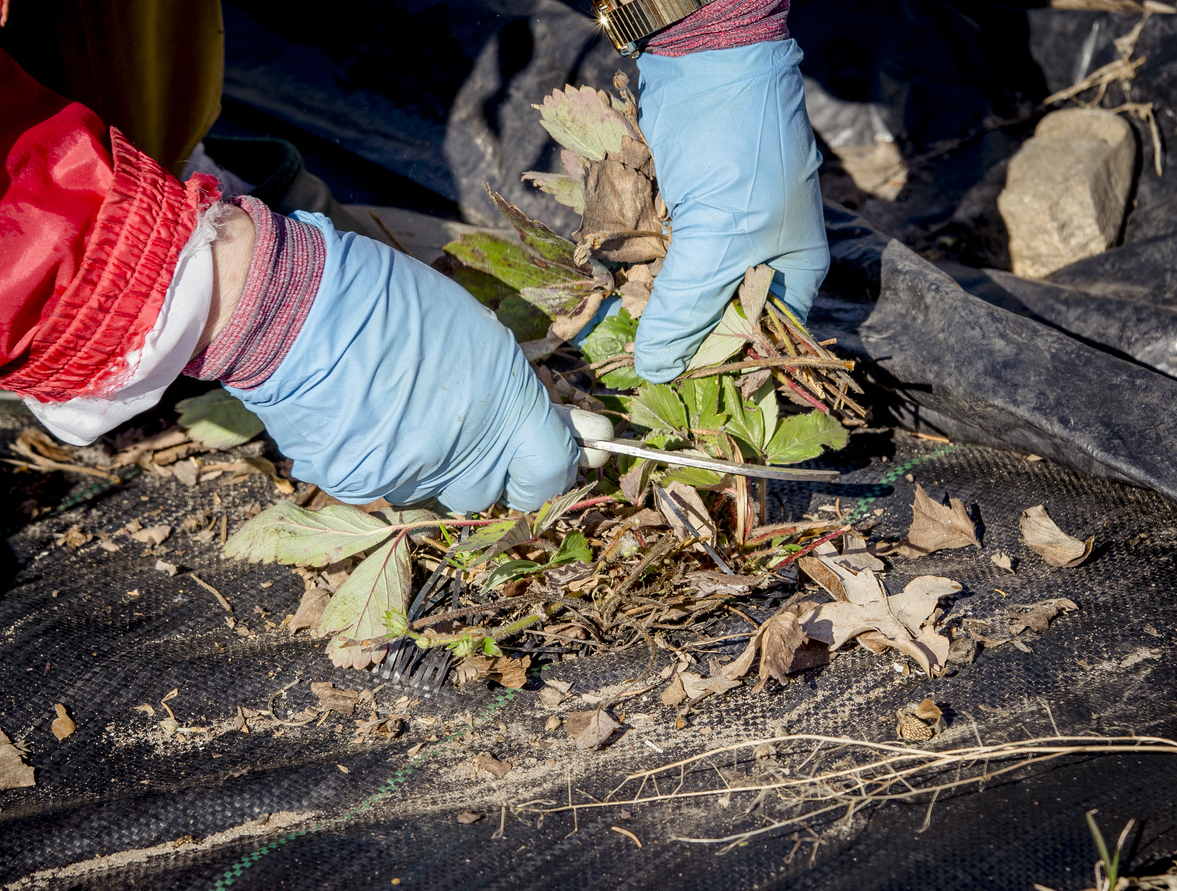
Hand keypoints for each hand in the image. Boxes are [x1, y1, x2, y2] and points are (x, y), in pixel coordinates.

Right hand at [228, 217, 578, 512]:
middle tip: (467, 423)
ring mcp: (412, 478)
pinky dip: (385, 460)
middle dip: (488, 463)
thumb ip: (515, 393)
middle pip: (493, 488)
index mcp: (507, 412)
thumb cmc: (397, 302)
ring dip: (435, 463)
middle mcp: (466, 457)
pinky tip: (367, 417)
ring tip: (406, 409)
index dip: (553, 466)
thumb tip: (548, 422)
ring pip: (438, 490)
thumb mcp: (480, 337)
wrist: (302, 308)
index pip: (552, 472)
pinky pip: (388, 485)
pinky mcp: (362, 487)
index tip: (550, 452)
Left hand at [633, 39, 829, 382]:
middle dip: (672, 332)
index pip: (759, 340)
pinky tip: (604, 282)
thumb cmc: (739, 152)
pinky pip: (650, 257)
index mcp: (791, 271)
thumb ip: (687, 307)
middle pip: (710, 318)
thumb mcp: (720, 239)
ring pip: (675, 289)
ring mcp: (712, 235)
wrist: (707, 64)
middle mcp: (753, 258)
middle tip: (631, 360)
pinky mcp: (674, 216)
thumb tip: (658, 368)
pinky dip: (629, 267)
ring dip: (644, 302)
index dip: (721, 367)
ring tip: (608, 324)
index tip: (677, 390)